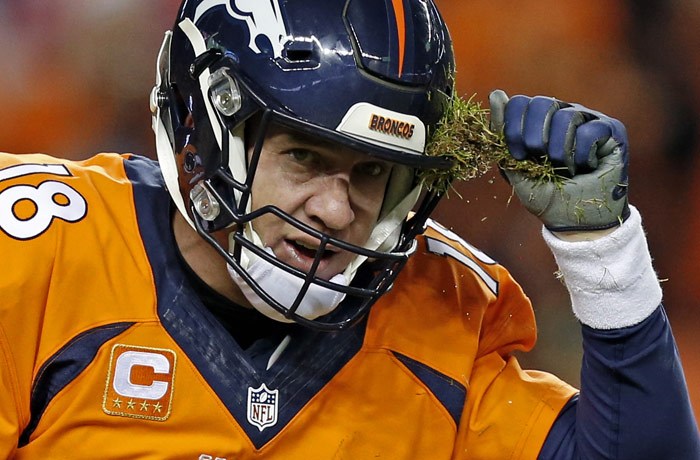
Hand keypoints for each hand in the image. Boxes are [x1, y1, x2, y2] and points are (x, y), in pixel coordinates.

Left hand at [489, 90, 629, 231]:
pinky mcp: (610, 129)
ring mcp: (587, 119)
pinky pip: (589, 130)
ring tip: (565, 169)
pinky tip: (586, 166)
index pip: (519, 103)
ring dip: (559, 151)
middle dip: (533, 137)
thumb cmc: (547, 196)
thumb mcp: (516, 170)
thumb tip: (496, 94)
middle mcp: (562, 114)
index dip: (513, 128)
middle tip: (540, 159)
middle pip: (540, 103)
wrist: (578, 222)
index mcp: (537, 121)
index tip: (518, 154)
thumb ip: (503, 136)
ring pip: (565, 116)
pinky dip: (582, 154)